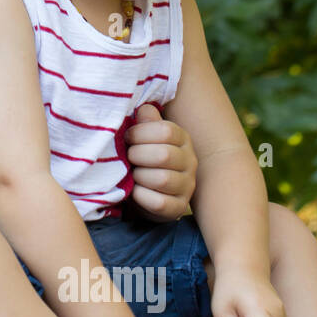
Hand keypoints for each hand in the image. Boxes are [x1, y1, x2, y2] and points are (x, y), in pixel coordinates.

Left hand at [124, 104, 196, 221]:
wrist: (145, 192)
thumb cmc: (141, 157)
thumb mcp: (143, 136)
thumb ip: (145, 121)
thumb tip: (144, 109)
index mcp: (182, 138)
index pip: (165, 131)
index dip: (140, 133)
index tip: (127, 138)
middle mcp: (190, 161)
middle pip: (164, 155)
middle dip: (137, 155)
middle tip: (128, 157)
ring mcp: (187, 186)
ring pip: (162, 179)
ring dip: (139, 176)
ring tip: (131, 175)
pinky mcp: (178, 207)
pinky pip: (159, 203)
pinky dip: (141, 197)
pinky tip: (134, 191)